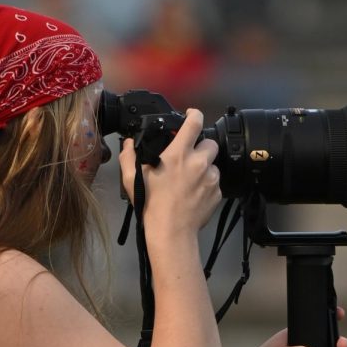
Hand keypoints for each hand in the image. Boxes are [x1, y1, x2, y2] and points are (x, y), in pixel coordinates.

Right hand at [118, 109, 221, 241]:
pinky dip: (207, 185)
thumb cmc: (150, 204)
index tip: (190, 116)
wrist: (171, 231)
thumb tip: (129, 143)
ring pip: (213, 164)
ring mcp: (210, 178)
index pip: (195, 122)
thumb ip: (129, 155)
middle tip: (191, 157)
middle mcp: (198, 162)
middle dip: (202, 146)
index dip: (194, 115)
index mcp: (179, 153)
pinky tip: (194, 194)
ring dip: (204, 167)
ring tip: (191, 180)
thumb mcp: (132, 178)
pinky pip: (215, 183)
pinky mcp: (217, 193)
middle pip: (210, 142)